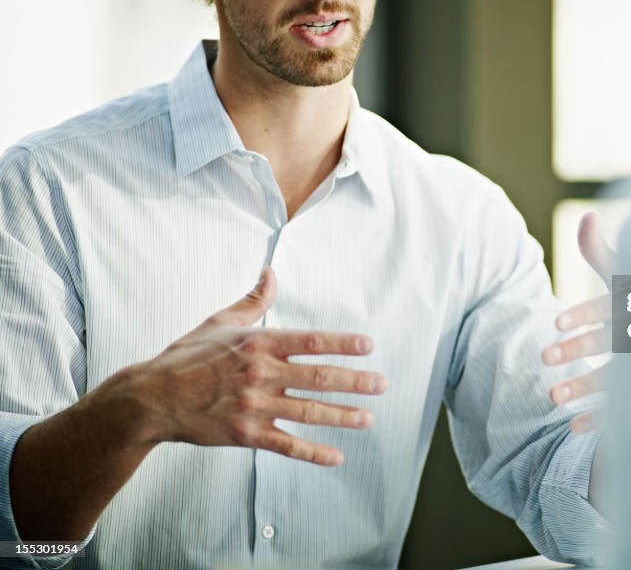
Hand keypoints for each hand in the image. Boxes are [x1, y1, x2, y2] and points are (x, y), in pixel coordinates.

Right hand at [125, 267, 385, 465]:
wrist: (150, 398)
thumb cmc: (185, 357)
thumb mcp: (220, 321)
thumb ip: (253, 300)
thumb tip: (271, 272)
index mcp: (257, 343)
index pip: (310, 341)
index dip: (343, 343)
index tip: (368, 346)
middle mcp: (260, 373)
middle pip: (318, 377)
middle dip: (355, 381)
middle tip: (382, 384)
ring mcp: (253, 405)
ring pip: (308, 411)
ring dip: (342, 415)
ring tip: (368, 417)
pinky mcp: (244, 433)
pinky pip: (286, 444)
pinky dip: (312, 452)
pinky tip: (336, 457)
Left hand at [541, 212, 614, 432]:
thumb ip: (601, 252)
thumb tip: (584, 216)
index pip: (614, 307)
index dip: (585, 314)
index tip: (556, 322)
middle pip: (613, 342)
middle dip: (578, 349)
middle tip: (543, 355)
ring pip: (619, 380)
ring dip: (584, 387)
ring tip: (551, 396)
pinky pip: (627, 412)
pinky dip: (599, 421)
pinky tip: (573, 427)